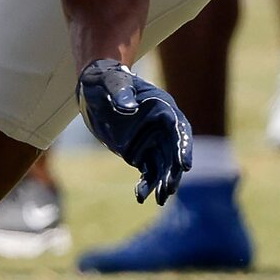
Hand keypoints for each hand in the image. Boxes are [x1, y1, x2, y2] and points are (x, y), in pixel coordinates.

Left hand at [77, 58, 193, 204]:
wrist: (94, 89)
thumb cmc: (104, 79)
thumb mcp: (110, 81)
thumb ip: (120, 92)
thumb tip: (128, 108)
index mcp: (162, 106)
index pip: (179, 129)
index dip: (184, 147)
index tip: (185, 165)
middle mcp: (162, 127)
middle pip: (174, 152)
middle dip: (173, 171)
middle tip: (170, 188)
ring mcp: (152, 141)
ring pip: (163, 165)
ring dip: (162, 182)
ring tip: (159, 199)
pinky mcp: (140, 153)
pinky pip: (147, 171)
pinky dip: (146, 184)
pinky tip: (140, 197)